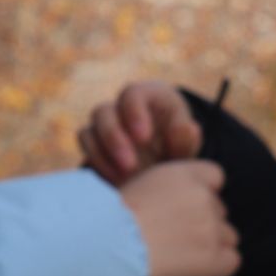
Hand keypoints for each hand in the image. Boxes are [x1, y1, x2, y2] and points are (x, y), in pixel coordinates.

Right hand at [80, 80, 202, 182]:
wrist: (166, 157)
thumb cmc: (178, 142)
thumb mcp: (188, 139)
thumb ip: (188, 136)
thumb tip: (186, 128)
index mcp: (146, 95)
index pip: (132, 94)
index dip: (134, 113)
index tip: (144, 138)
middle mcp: (120, 106)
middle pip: (104, 112)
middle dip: (114, 139)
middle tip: (131, 166)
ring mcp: (104, 124)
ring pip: (89, 130)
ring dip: (104, 155)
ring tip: (125, 179)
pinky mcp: (94, 142)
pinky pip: (87, 149)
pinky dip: (99, 164)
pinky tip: (117, 181)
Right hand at [118, 161, 240, 275]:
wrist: (105, 246)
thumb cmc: (108, 220)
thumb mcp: (134, 187)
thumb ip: (162, 190)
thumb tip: (171, 205)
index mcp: (183, 174)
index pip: (215, 176)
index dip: (203, 193)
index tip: (187, 207)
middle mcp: (202, 197)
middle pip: (219, 210)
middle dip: (203, 222)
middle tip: (175, 237)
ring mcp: (211, 228)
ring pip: (228, 236)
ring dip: (211, 246)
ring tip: (180, 256)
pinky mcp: (214, 258)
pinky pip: (232, 261)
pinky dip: (217, 267)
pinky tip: (194, 270)